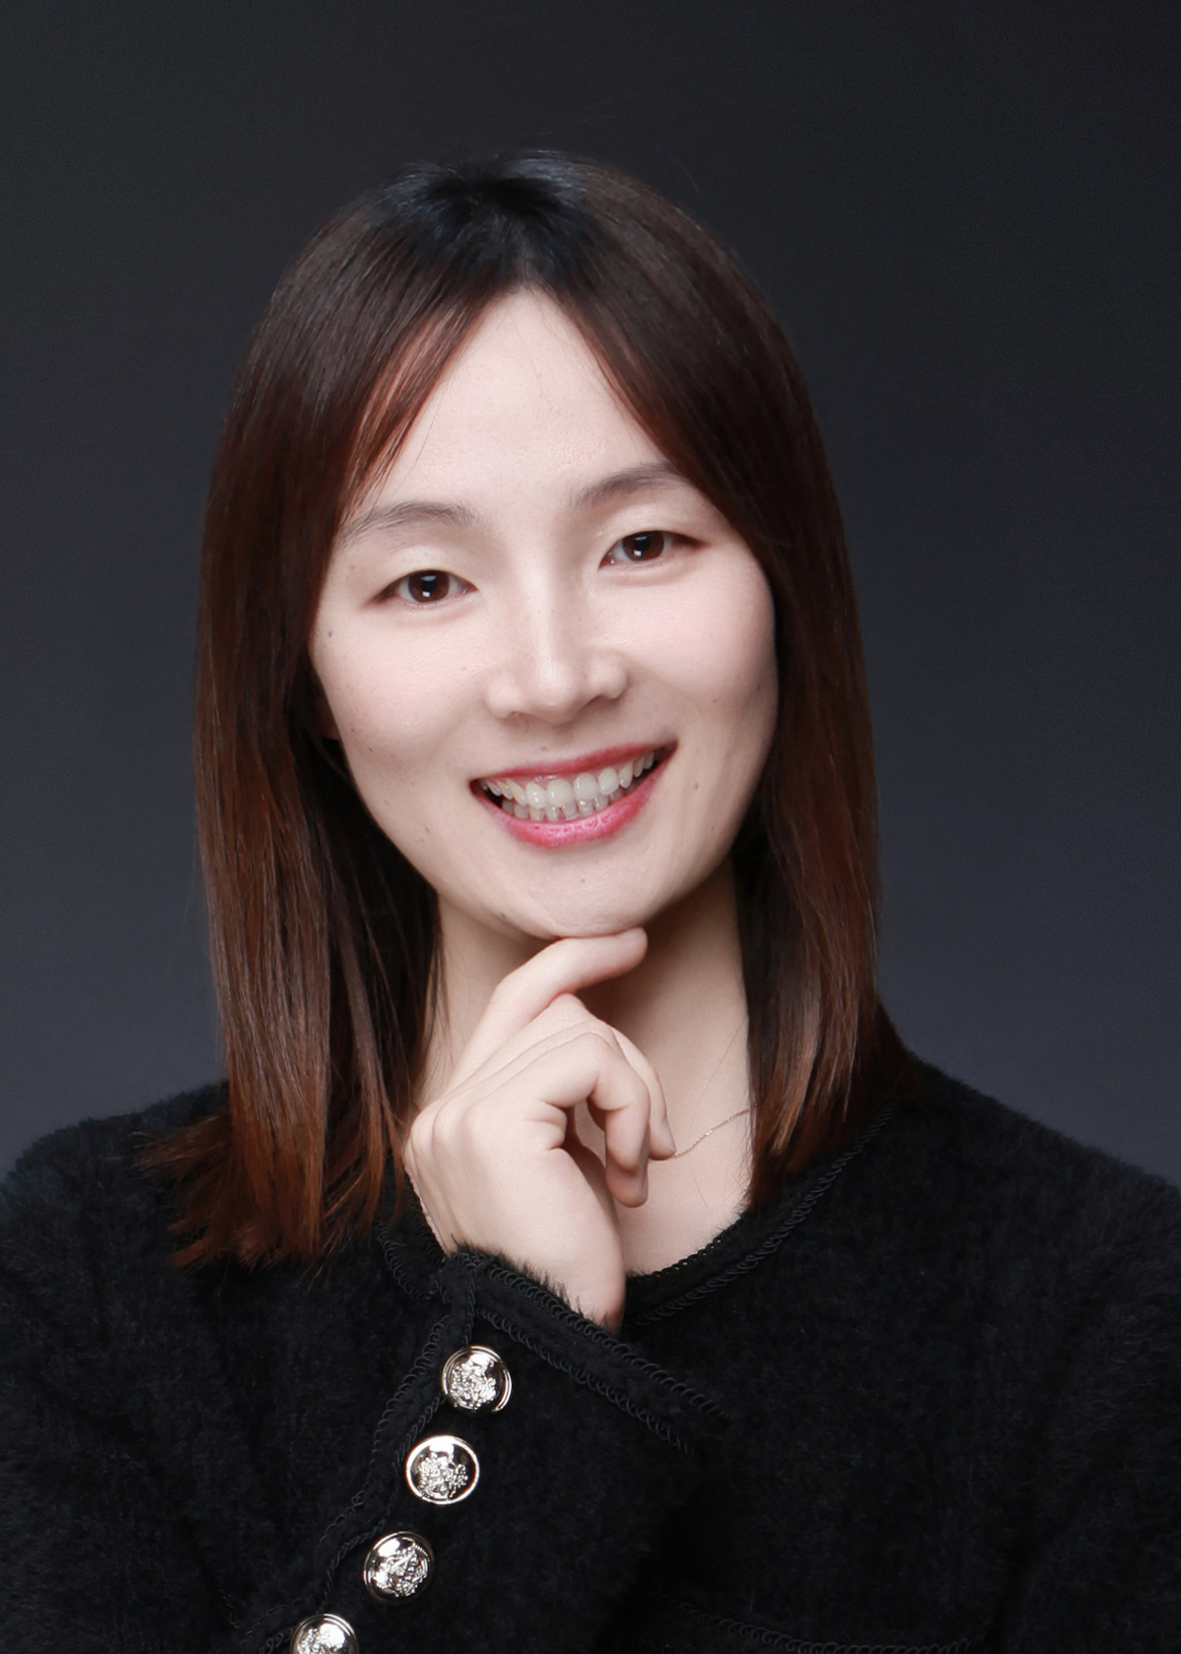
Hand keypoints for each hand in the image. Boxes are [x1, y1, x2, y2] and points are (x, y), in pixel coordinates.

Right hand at [403, 930, 674, 1329]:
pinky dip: (630, 1105)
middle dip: (623, 1050)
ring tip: (638, 1167)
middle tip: (654, 1124)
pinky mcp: (493, 1123)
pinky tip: (632, 1173)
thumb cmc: (569, 1275)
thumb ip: (560, 1100)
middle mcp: (438, 1112)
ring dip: (634, 1095)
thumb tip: (594, 1021)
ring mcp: (457, 1114)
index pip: (507, 1003)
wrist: (549, 1349)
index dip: (568, 962)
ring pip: (580, 1030)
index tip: (628, 943)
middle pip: (547, 1004)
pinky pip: (590, 1059)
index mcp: (447, 1123)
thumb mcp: (563, 1171)